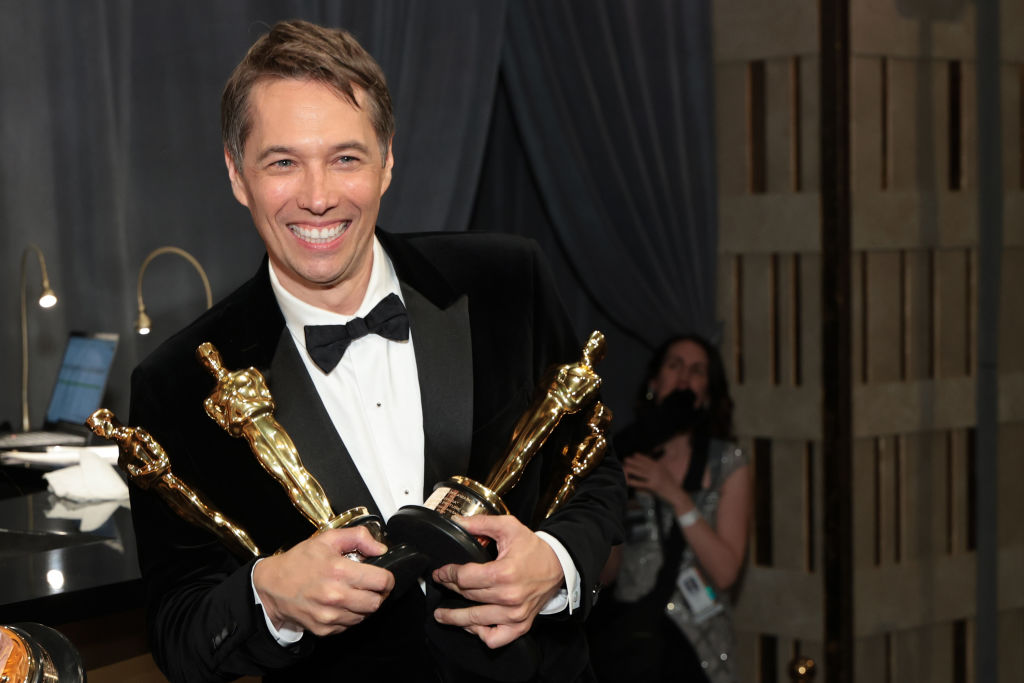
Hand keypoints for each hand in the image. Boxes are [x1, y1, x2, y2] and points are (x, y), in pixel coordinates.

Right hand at [253, 526, 393, 636]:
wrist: (271, 585)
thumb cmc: (299, 561)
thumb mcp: (327, 539)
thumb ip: (358, 537)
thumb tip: (380, 548)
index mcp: (339, 571)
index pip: (381, 581)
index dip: (387, 578)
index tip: (383, 576)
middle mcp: (335, 596)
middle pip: (376, 602)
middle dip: (378, 593)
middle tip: (370, 585)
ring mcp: (329, 615)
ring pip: (364, 616)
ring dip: (364, 605)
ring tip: (352, 593)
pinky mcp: (323, 629)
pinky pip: (349, 626)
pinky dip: (349, 616)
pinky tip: (340, 603)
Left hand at [431, 515, 563, 648]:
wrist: (558, 564)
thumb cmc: (533, 548)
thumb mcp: (509, 527)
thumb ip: (481, 523)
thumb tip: (457, 522)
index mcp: (504, 572)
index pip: (465, 578)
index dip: (448, 574)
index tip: (440, 573)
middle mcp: (509, 596)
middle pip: (468, 596)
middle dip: (450, 588)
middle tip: (442, 584)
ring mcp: (515, 614)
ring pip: (476, 620)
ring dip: (455, 618)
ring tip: (442, 615)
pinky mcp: (521, 625)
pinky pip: (495, 638)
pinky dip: (480, 634)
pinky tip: (471, 626)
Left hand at [622, 453, 689, 511]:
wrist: (677, 494)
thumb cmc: (671, 485)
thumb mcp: (665, 474)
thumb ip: (658, 469)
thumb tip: (650, 466)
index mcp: (660, 467)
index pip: (649, 460)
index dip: (641, 457)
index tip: (634, 455)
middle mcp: (658, 471)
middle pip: (643, 465)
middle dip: (634, 462)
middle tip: (625, 459)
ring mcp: (655, 478)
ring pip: (641, 472)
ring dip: (631, 469)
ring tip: (624, 467)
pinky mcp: (653, 486)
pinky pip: (641, 483)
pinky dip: (633, 482)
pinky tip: (627, 480)